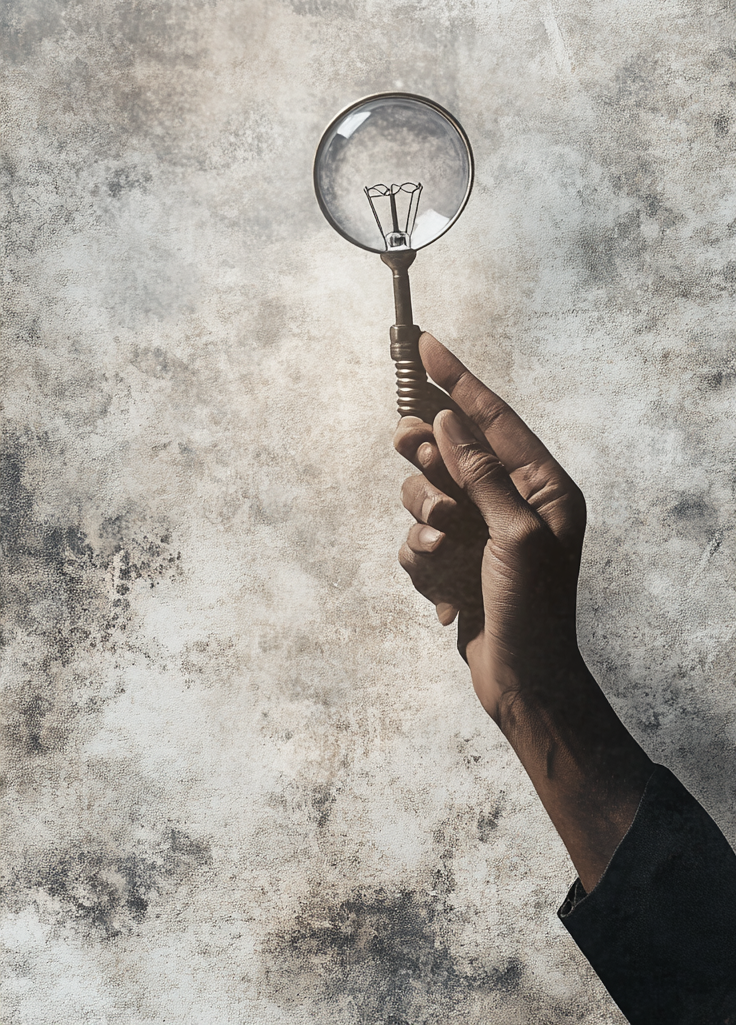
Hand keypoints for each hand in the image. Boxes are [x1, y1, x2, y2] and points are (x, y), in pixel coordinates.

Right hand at [395, 330, 585, 724]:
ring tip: (445, 548)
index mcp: (543, 484)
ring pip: (424, 493)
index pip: (493, 415)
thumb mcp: (515, 536)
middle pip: (449, 448)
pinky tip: (447, 595)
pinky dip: (424, 563)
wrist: (523, 685)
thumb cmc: (534, 612)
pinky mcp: (453, 558)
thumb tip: (450, 423)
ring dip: (426, 520)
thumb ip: (480, 474)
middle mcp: (510, 499)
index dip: (455, 377)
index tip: (422, 342)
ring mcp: (479, 529)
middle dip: (427, 455)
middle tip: (407, 445)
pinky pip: (416, 538)